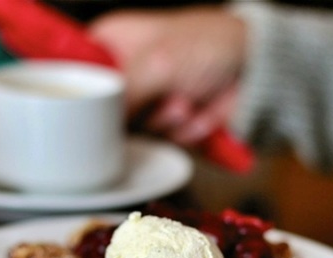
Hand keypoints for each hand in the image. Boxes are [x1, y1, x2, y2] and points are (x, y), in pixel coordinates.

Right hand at [88, 7, 246, 145]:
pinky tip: (199, 112)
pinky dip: (184, 131)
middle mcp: (124, 71)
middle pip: (102, 112)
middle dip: (137, 112)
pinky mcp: (168, 122)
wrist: (258, 68)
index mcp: (111, 42)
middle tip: (160, 98)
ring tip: (186, 102)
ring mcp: (147, 98)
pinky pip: (161, 140)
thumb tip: (92, 127)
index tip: (90, 110)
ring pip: (133, 132)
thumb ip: (118, 96)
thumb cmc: (209, 45)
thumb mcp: (156, 64)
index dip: (81, 95)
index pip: (74, 72)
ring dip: (165, 121)